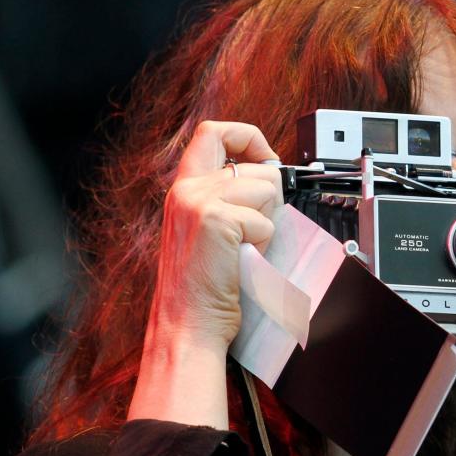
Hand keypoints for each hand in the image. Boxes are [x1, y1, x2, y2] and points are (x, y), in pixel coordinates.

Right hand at [127, 121, 281, 428]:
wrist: (188, 324)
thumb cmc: (203, 286)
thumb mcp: (209, 230)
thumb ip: (227, 198)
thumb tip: (268, 174)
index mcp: (184, 189)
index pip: (214, 131)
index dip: (248, 137)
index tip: (265, 158)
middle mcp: (187, 189)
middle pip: (256, 164)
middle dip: (270, 197)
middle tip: (255, 228)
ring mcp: (199, 202)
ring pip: (266, 190)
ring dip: (266, 223)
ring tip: (243, 248)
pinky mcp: (216, 221)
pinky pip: (266, 220)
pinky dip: (263, 244)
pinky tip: (242, 259)